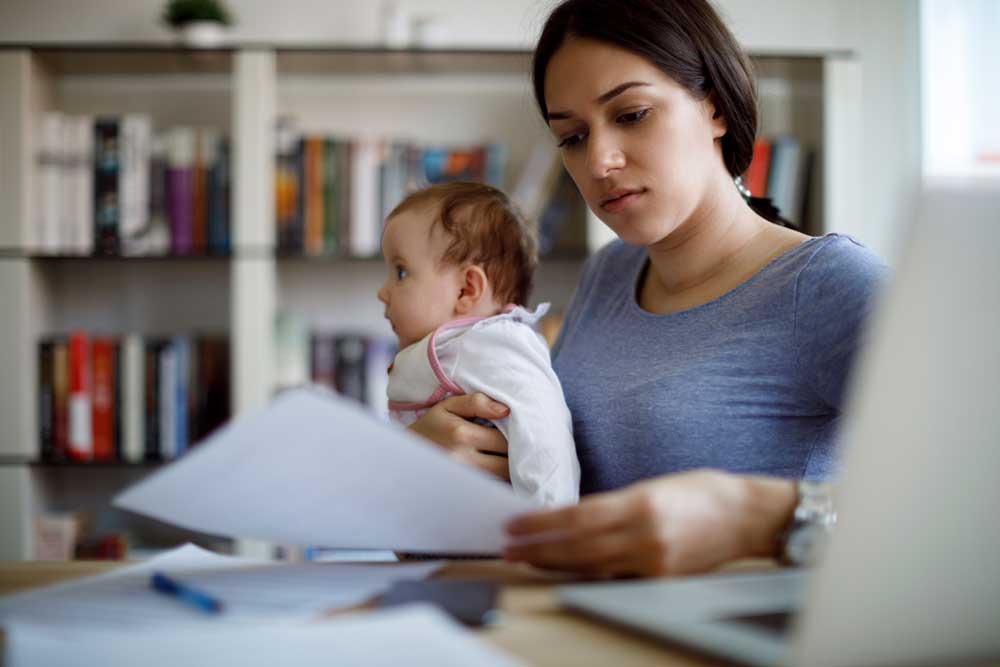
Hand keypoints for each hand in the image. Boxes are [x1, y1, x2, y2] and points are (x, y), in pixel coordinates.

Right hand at [408, 393, 510, 480]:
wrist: (405, 456)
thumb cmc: (431, 427)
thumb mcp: (448, 406)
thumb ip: (476, 402)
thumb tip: (506, 410)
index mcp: (462, 435)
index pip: (505, 440)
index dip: (517, 436)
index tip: (517, 431)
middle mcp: (463, 460)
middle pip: (507, 464)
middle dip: (516, 455)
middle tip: (518, 446)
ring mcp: (463, 479)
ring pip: (501, 479)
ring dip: (509, 469)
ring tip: (508, 457)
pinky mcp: (462, 491)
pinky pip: (491, 488)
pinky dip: (498, 480)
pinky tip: (495, 470)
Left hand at [503, 470, 795, 576]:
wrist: (750, 516)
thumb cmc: (704, 492)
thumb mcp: (655, 486)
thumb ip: (617, 503)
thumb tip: (576, 518)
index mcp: (642, 503)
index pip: (578, 517)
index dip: (541, 523)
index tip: (515, 523)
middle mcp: (646, 535)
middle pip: (578, 547)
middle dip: (539, 548)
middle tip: (508, 547)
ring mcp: (655, 561)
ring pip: (592, 566)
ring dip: (555, 563)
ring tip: (527, 558)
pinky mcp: (662, 578)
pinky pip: (615, 576)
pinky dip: (587, 572)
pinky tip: (566, 569)